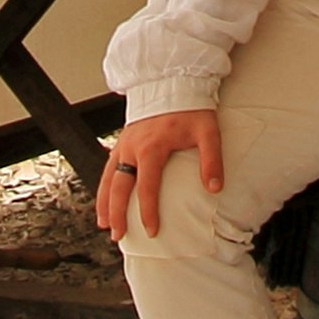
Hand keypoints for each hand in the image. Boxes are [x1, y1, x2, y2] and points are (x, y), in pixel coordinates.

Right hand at [98, 110, 222, 238]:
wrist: (173, 83)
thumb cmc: (191, 108)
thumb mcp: (208, 132)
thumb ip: (211, 160)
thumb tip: (214, 188)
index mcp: (152, 148)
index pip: (147, 187)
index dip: (148, 211)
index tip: (151, 230)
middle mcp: (132, 148)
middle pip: (119, 187)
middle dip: (116, 213)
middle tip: (118, 235)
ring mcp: (124, 144)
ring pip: (108, 178)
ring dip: (104, 202)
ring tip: (103, 224)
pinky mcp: (122, 141)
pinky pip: (109, 167)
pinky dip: (104, 185)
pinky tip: (104, 198)